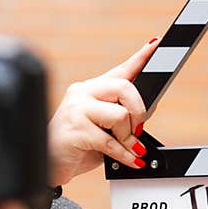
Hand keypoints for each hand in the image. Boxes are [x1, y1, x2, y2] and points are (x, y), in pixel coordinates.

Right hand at [48, 38, 158, 185]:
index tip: (156, 44)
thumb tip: (149, 107)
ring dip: (128, 137)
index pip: (120, 70)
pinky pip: (110, 141)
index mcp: (91, 89)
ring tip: (127, 148)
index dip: (140, 57)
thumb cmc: (79, 145)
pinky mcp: (75, 130)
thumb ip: (124, 115)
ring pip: (119, 115)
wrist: (51, 164)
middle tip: (138, 129)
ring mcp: (76, 109)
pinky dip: (124, 154)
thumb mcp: (105, 128)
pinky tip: (130, 160)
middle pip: (124, 88)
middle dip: (138, 111)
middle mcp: (82, 92)